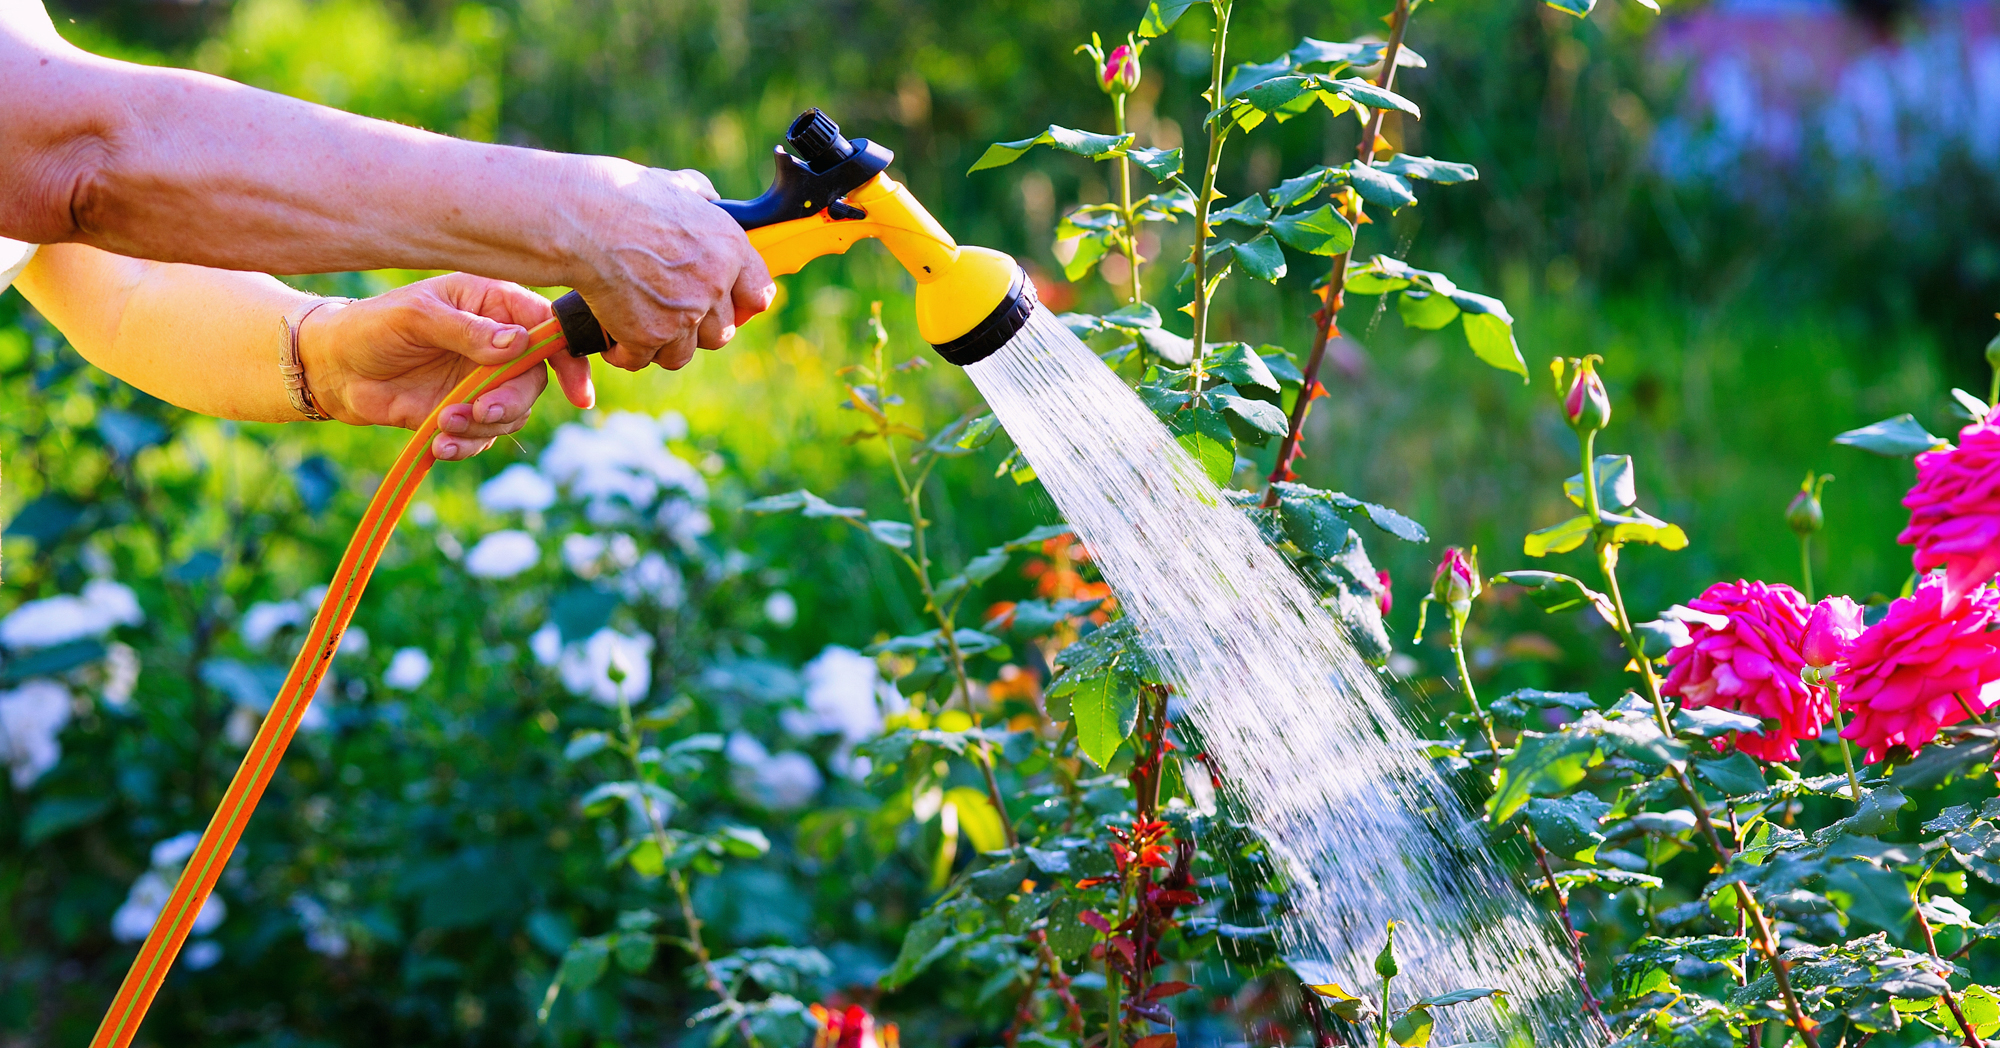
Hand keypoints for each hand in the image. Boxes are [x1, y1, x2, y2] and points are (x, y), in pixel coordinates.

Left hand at [300, 273, 595, 460]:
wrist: (334, 367)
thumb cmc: (373, 326)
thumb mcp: (417, 316)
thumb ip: (468, 330)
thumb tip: (518, 344)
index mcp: (492, 305)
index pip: (546, 326)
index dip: (567, 356)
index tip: (577, 392)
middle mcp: (496, 344)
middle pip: (534, 378)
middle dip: (511, 401)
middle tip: (480, 411)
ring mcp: (482, 381)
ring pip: (512, 412)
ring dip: (483, 426)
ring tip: (443, 426)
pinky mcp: (463, 412)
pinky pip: (484, 436)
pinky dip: (467, 445)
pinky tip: (439, 444)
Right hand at [563, 162, 775, 372]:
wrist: (580, 218)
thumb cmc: (621, 197)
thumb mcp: (674, 184)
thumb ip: (699, 198)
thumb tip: (708, 199)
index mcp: (728, 248)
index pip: (758, 295)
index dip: (742, 304)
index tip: (729, 308)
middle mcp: (712, 286)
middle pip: (721, 333)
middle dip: (697, 328)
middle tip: (670, 313)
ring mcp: (682, 315)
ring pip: (682, 354)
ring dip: (661, 344)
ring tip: (638, 322)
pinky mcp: (647, 336)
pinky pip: (641, 359)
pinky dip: (623, 351)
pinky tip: (612, 334)